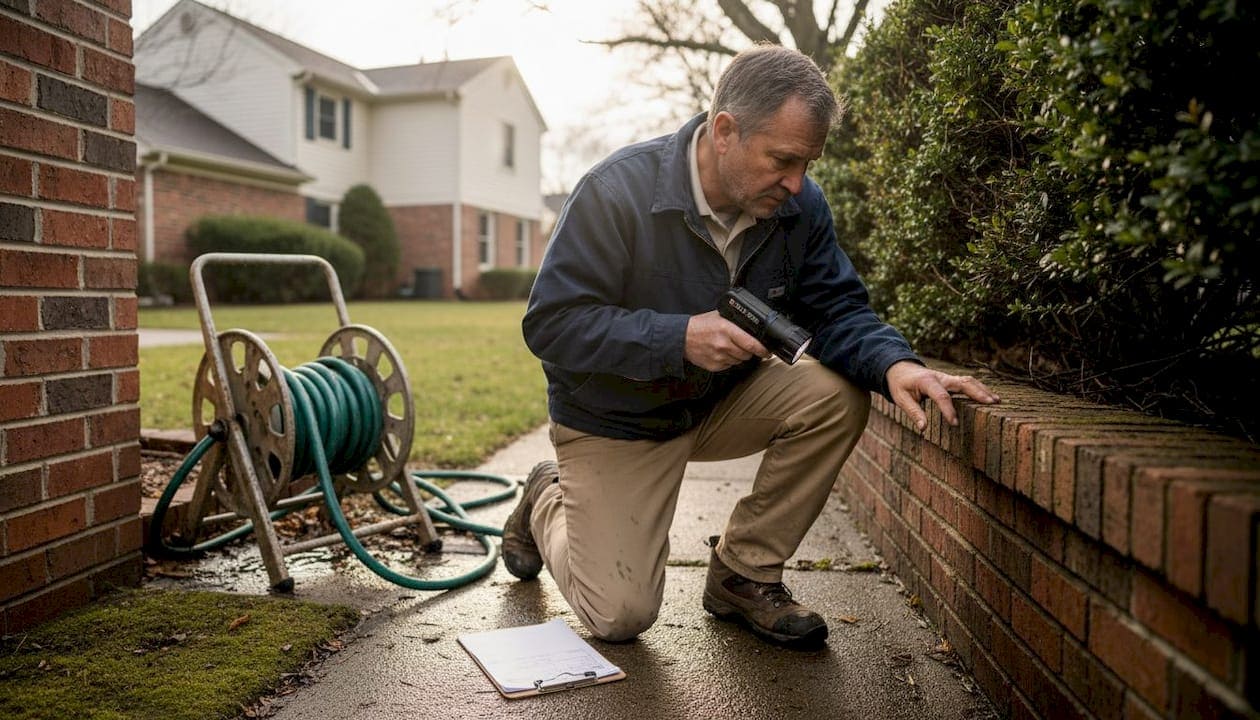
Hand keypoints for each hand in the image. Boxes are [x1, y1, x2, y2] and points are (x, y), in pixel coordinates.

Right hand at [685, 311, 769, 371]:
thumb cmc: (700, 326)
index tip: (767, 351)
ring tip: (727, 346)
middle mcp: (723, 344)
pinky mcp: (714, 366)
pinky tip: (720, 352)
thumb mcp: (719, 316)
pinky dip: (728, 360)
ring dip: (738, 355)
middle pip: (747, 354)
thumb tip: (754, 326)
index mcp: (726, 329)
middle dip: (748, 350)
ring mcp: (718, 357)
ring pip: (739, 361)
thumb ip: (736, 321)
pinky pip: (729, 365)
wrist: (681, 338)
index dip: (762, 349)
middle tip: (741, 344)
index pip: (751, 343)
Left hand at [885, 360, 999, 431]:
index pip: (941, 395)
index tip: (955, 424)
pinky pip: (968, 383)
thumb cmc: (900, 385)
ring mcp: (948, 378)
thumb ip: (913, 412)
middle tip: (991, 404)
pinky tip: (990, 397)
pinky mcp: (951, 381)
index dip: (948, 410)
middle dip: (977, 393)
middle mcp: (941, 377)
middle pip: (963, 383)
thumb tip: (923, 428)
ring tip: (997, 401)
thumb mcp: (901, 398)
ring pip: (969, 381)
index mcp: (927, 381)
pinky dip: (980, 389)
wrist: (900, 368)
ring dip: (983, 390)